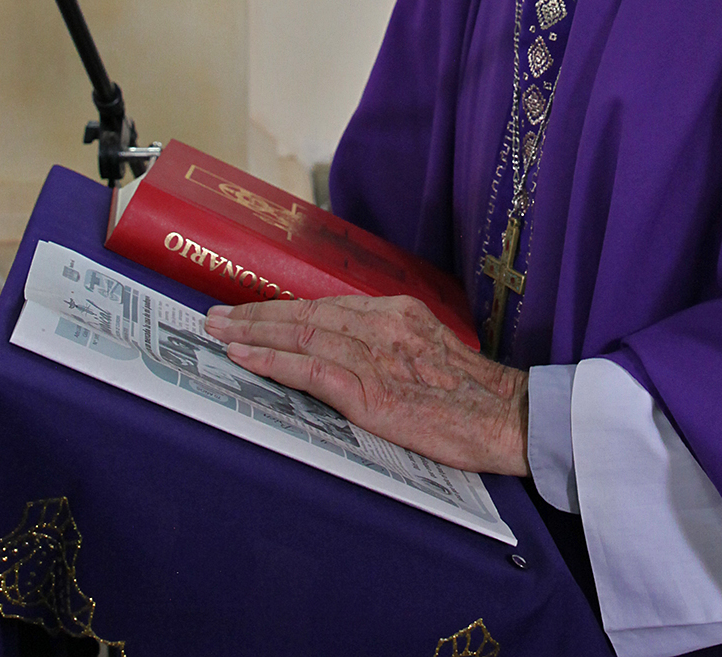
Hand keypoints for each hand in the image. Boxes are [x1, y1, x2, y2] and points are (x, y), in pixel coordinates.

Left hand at [202, 295, 529, 475]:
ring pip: (302, 334)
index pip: (327, 304)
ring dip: (253, 332)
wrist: (506, 416)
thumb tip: (350, 350)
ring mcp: (376, 356)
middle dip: (256, 313)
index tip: (251, 309)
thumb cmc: (471, 394)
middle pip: (306, 312)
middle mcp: (383, 324)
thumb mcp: (430, 349)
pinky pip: (311, 370)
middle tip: (215, 314)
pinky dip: (274, 360)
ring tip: (218, 332)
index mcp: (398, 312)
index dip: (283, 307)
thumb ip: (391, 343)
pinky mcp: (372, 392)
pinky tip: (247, 357)